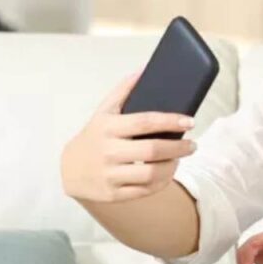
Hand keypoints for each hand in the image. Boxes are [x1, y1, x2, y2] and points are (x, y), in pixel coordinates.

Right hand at [61, 69, 196, 202]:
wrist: (69, 169)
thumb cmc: (94, 136)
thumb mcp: (104, 112)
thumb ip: (123, 90)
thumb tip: (144, 70)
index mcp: (108, 127)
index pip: (145, 122)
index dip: (170, 121)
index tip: (190, 121)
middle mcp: (108, 151)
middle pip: (152, 150)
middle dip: (179, 147)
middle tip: (193, 145)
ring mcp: (110, 175)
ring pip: (152, 173)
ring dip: (173, 166)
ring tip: (181, 158)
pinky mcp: (114, 194)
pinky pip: (146, 190)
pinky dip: (163, 181)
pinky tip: (169, 172)